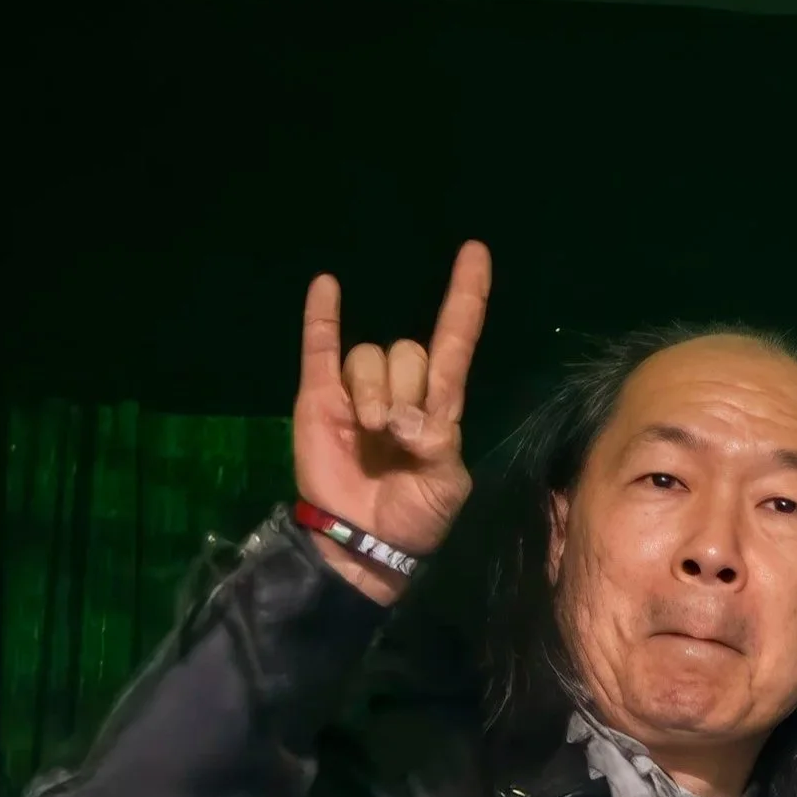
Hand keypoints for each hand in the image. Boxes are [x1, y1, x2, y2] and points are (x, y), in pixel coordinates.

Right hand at [294, 239, 490, 601]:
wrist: (360, 544)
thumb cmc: (413, 518)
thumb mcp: (446, 487)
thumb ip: (440, 446)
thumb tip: (405, 419)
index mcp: (439, 408)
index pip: (456, 341)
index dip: (466, 298)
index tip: (475, 252)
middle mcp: (401, 390)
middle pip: (408, 351)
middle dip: (405, 389)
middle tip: (395, 436)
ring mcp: (358, 390)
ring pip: (370, 356)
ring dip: (371, 390)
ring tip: (367, 430)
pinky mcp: (320, 397)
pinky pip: (321, 346)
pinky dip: (322, 316)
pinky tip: (327, 286)